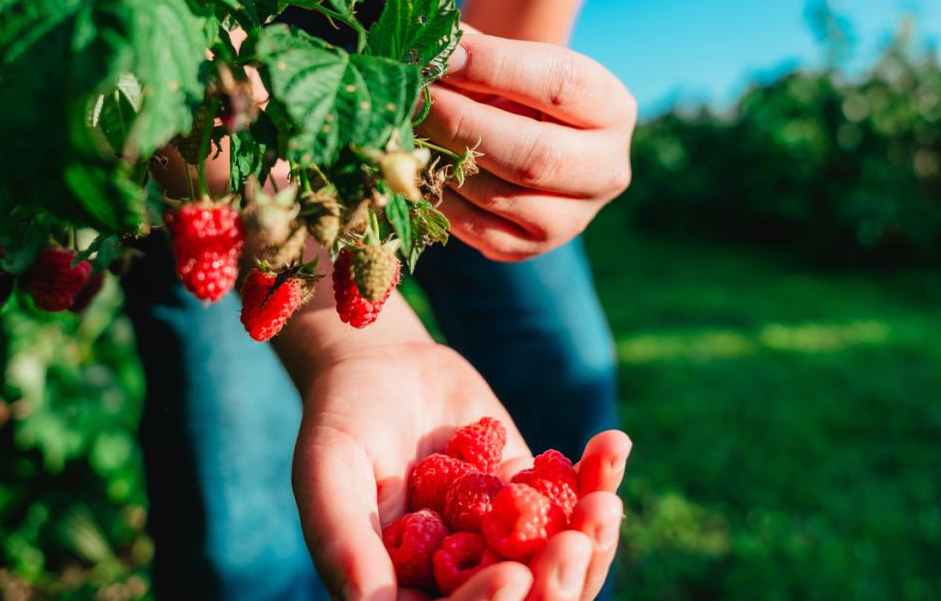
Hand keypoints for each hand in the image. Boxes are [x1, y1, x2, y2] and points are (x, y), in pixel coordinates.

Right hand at [279, 299, 629, 600]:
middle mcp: (462, 579)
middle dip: (558, 584)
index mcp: (408, 593)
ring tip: (605, 502)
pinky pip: (578, 499)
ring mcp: (505, 540)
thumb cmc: (339, 419)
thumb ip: (344, 539)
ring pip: (561, 563)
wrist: (379, 363)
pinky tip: (613, 445)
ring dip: (592, 541)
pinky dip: (599, 477)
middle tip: (575, 542)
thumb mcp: (327, 472)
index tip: (517, 576)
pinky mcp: (536, 497)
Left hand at [417, 33, 634, 261]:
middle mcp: (606, 169)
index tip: (446, 57)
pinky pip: (479, 231)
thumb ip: (474, 51)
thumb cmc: (515, 89)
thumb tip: (427, 51)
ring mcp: (574, 217)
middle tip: (414, 99)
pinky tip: (417, 168)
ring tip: (407, 130)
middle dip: (462, 124)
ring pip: (502, 197)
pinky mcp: (534, 246)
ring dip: (442, 162)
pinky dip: (439, 199)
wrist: (528, 139)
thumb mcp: (509, 61)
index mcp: (611, 108)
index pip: (560, 85)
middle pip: (535, 156)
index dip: (497, 68)